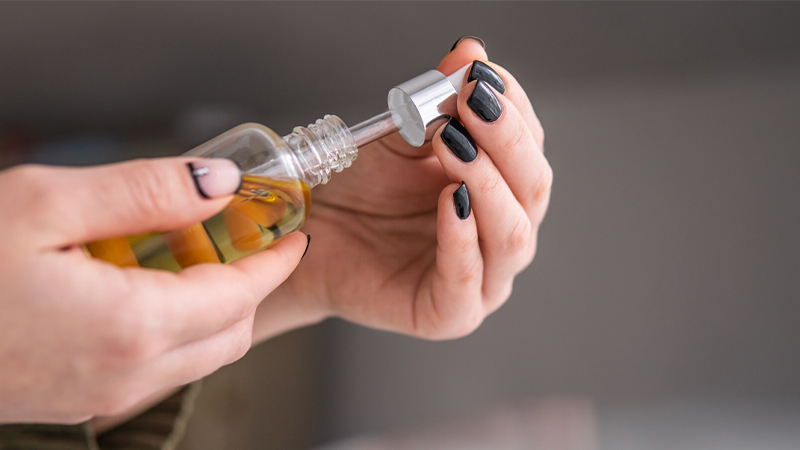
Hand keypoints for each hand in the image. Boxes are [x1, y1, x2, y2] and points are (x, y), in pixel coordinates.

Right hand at [0, 158, 307, 423]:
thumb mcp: (43, 204)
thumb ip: (143, 192)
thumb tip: (215, 186)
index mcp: (131, 326)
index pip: (242, 295)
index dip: (275, 260)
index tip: (292, 232)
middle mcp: (127, 372)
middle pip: (232, 333)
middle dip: (251, 284)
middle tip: (241, 237)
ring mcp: (104, 394)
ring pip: (198, 355)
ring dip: (214, 307)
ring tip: (190, 255)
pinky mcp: (80, 399)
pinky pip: (156, 366)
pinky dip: (174, 328)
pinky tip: (144, 287)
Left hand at [254, 39, 551, 340]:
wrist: (311, 235)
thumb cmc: (359, 189)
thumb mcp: (400, 136)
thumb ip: (437, 101)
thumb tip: (471, 52)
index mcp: (499, 191)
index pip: (528, 148)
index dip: (512, 110)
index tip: (481, 74)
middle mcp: (500, 234)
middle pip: (531, 189)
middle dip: (506, 141)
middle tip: (472, 102)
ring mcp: (482, 279)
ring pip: (512, 234)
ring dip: (486, 182)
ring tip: (454, 142)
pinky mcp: (449, 313)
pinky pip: (468, 278)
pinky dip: (462, 238)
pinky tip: (449, 200)